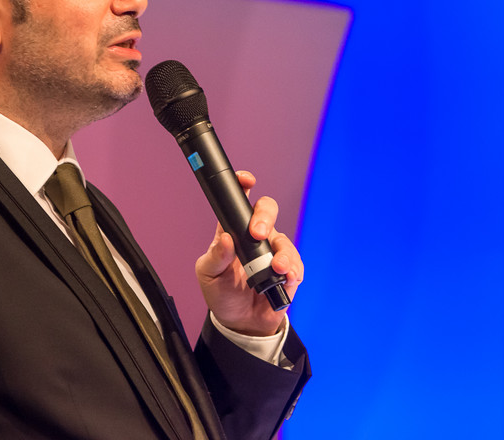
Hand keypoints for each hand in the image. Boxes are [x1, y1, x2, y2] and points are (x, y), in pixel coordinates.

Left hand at [194, 171, 303, 336]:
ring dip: (282, 252)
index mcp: (233, 232)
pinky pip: (296, 264)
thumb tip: (225, 238)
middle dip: (265, 216)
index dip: (244, 186)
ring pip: (284, 239)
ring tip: (276, 268)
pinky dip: (293, 269)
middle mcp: (255, 238)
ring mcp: (273, 253)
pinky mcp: (288, 271)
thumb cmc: (221, 294)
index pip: (239, 203)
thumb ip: (215, 256)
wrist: (240, 323)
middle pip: (266, 211)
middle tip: (258, 233)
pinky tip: (286, 277)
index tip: (246, 181)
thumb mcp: (208, 275)